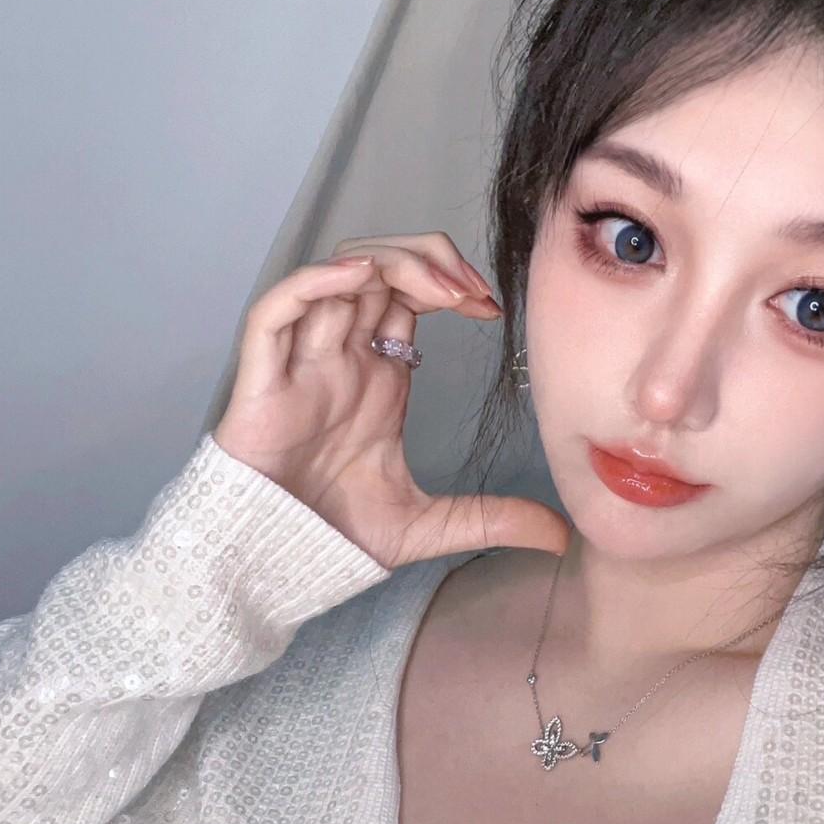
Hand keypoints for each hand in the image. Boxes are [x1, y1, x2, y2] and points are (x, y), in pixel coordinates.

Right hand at [212, 231, 570, 567]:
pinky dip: (314, 281)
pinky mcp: (263, 380)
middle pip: (379, 267)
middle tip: (472, 289)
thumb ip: (491, 519)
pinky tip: (360, 278)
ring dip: (389, 261)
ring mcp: (301, 364)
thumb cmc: (332, 537)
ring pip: (336, 274)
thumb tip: (561, 535)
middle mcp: (340, 357)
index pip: (410, 295)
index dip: (450, 283)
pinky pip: (277, 309)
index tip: (491, 307)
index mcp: (377, 376)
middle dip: (428, 259)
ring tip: (438, 287)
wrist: (275, 565)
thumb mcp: (431, 526)